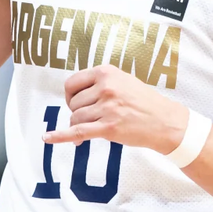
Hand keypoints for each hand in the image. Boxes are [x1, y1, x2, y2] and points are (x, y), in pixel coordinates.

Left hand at [42, 64, 190, 153]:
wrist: (165, 121)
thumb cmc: (144, 102)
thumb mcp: (123, 81)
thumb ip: (100, 83)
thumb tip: (74, 95)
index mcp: (107, 73)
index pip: (72, 83)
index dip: (71, 96)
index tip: (77, 103)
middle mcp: (105, 87)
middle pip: (73, 103)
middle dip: (79, 112)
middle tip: (95, 116)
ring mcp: (107, 108)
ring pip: (75, 118)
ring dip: (80, 125)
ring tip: (97, 127)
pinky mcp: (109, 128)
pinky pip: (77, 131)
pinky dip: (60, 136)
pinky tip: (47, 138)